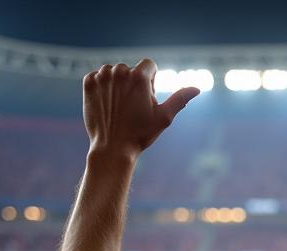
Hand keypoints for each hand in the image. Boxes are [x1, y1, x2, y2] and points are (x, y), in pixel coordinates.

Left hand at [82, 57, 198, 160]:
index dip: (151, 82)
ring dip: (118, 85)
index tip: (146, 100)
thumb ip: (180, 99)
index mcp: (139, 76)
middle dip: (133, 84)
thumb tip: (197, 89)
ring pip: (114, 72)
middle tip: (132, 108)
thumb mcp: (164, 117)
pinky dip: (103, 88)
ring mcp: (102, 76)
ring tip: (120, 107)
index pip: (149, 65)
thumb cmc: (141, 134)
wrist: (113, 148)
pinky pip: (98, 77)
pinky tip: (108, 105)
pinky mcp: (89, 82)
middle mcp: (119, 71)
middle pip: (131, 69)